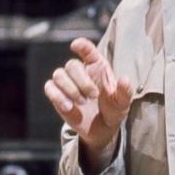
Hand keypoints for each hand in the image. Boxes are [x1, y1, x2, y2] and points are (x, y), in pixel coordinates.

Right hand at [44, 37, 132, 171]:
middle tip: (93, 96)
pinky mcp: (57, 95)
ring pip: (58, 74)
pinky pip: (49, 88)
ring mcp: (67, 82)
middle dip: (82, 81)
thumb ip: (125, 91)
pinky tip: (69, 107)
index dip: (81, 45)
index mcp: (97, 66)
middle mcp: (80, 71)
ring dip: (70, 89)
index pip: (87, 50)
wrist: (102, 129)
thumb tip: (125, 79)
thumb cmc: (113, 110)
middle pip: (71, 65)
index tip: (75, 45)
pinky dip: (57, 96)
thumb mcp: (122, 103)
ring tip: (81, 103)